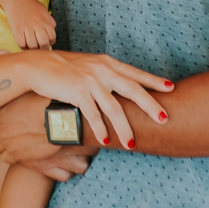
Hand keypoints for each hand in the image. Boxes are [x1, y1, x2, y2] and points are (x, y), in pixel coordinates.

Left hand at [0, 92, 91, 178]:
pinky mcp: (14, 154)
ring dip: (1, 145)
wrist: (61, 119)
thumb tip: (1, 59)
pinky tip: (20, 148)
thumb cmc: (46, 100)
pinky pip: (5, 158)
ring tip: (15, 139)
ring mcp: (3, 142)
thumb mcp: (24, 88)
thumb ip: (10, 86)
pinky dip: (11, 155)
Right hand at [3, 0, 56, 50]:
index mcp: (45, 20)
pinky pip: (21, 44)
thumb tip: (53, 29)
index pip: (52, 37)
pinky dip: (23, 47)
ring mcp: (26, 27)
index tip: (47, 42)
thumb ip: (49, 20)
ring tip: (31, 46)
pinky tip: (24, 43)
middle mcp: (37, 24)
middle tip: (40, 47)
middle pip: (43, 43)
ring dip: (32, 49)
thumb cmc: (30, 4)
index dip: (51, 42)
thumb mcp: (43, 10)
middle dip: (43, 48)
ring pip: (32, 46)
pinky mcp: (17, 29)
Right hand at [13, 52, 170, 148]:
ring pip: (113, 108)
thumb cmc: (63, 68)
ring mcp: (90, 81)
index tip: (171, 88)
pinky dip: (100, 129)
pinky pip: (92, 115)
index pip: (135, 74)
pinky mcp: (76, 92)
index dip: (154, 81)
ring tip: (132, 143)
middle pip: (132, 90)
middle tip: (163, 119)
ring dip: (124, 128)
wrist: (38, 66)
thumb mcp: (89, 66)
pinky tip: (106, 140)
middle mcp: (102, 70)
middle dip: (150, 106)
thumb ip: (106, 74)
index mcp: (107, 64)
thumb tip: (122, 85)